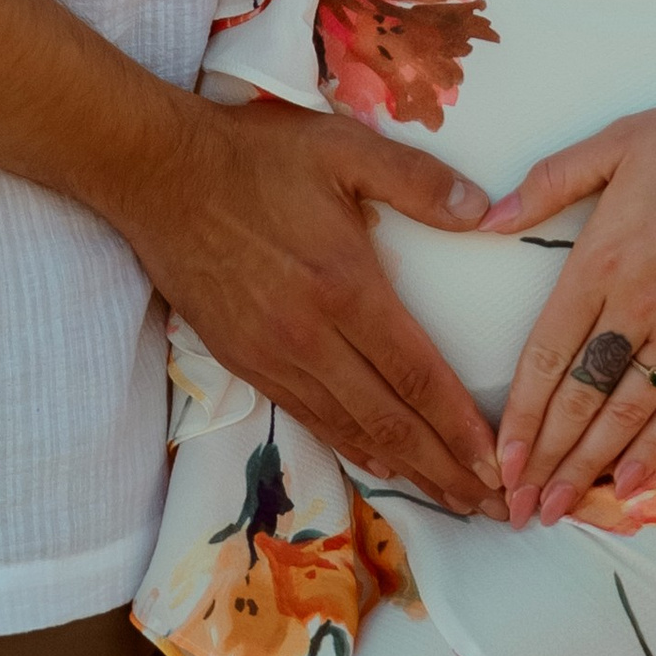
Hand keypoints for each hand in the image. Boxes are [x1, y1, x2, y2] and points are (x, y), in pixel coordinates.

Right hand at [132, 96, 503, 515]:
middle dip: (446, 468)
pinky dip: (352, 448)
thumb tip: (485, 212)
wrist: (158, 177)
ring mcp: (275, 356)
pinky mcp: (245, 362)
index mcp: (345, 288)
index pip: (417, 376)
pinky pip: (310, 418)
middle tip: (492, 507)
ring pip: (351, 430)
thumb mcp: (343, 148)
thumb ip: (416, 179)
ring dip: (406, 469)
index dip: (461, 427)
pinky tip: (381, 465)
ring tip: (450, 498)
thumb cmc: (254, 157)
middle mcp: (311, 338)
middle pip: (391, 421)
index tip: (497, 465)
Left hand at [481, 77, 655, 524]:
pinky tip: (628, 486)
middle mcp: (638, 306)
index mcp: (601, 260)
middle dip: (546, 458)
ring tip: (559, 510)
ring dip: (589, 468)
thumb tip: (489, 219)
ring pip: (627, 413)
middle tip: (519, 508)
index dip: (520, 414)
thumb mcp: (618, 141)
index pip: (547, 354)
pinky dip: (654, 449)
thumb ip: (550, 181)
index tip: (499, 459)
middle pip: (581, 398)